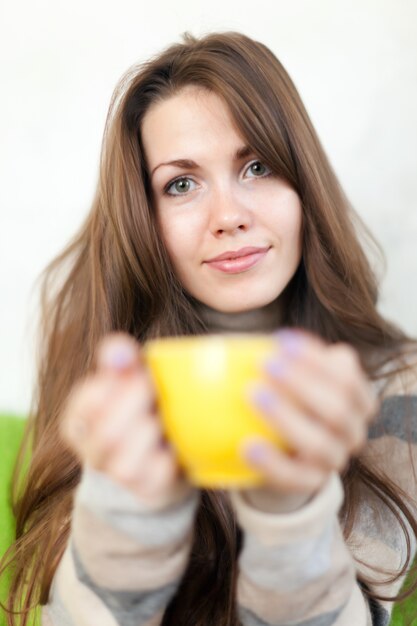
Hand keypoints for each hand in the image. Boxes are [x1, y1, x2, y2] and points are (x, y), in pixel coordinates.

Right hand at [61, 331, 192, 510]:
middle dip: (138, 404)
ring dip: (152, 432)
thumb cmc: (141, 407)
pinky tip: (175, 441)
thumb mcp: (127, 379)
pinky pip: (158, 474)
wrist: (161, 456)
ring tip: (164, 417)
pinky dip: (171, 455)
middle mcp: (91, 452)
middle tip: (156, 388)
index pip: (86, 401)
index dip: (115, 384)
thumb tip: (119, 349)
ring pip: (127, 461)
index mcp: (78, 421)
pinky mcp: (147, 489)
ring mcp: (117, 475)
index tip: (137, 372)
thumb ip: (119, 359)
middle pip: (108, 432)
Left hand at [240, 329, 379, 508]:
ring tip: (252, 394)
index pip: (347, 376)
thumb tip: (270, 340)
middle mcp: (353, 431)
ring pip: (320, 443)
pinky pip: (295, 476)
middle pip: (337, 408)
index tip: (280, 339)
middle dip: (301, 382)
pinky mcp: (310, 483)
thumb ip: (296, 358)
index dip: (316, 358)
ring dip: (286, 417)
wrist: (283, 453)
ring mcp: (335, 460)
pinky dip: (272, 462)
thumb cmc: (291, 401)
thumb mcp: (298, 378)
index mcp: (358, 400)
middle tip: (264, 364)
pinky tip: (247, 446)